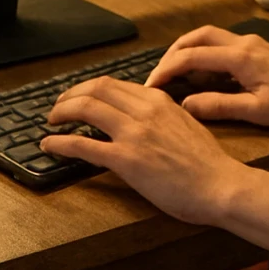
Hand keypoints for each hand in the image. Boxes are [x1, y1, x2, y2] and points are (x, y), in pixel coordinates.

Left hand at [40, 77, 247, 222]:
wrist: (219, 185)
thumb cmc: (207, 163)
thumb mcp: (186, 124)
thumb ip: (163, 115)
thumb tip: (145, 116)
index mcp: (159, 100)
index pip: (113, 84)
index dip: (88, 88)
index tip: (78, 97)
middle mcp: (144, 110)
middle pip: (95, 89)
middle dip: (70, 96)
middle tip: (58, 108)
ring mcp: (134, 133)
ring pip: (86, 109)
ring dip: (61, 113)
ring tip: (51, 122)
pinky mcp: (126, 160)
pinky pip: (83, 145)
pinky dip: (60, 143)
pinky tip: (49, 145)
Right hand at [144, 25, 268, 126]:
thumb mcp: (257, 111)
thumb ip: (219, 106)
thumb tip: (184, 105)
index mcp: (240, 57)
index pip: (192, 56)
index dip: (167, 70)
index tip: (151, 86)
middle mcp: (243, 43)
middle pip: (197, 36)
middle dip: (173, 53)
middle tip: (158, 75)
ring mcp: (251, 43)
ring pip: (210, 37)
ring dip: (188, 51)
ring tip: (174, 74)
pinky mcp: (258, 48)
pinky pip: (222, 45)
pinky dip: (205, 54)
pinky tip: (201, 75)